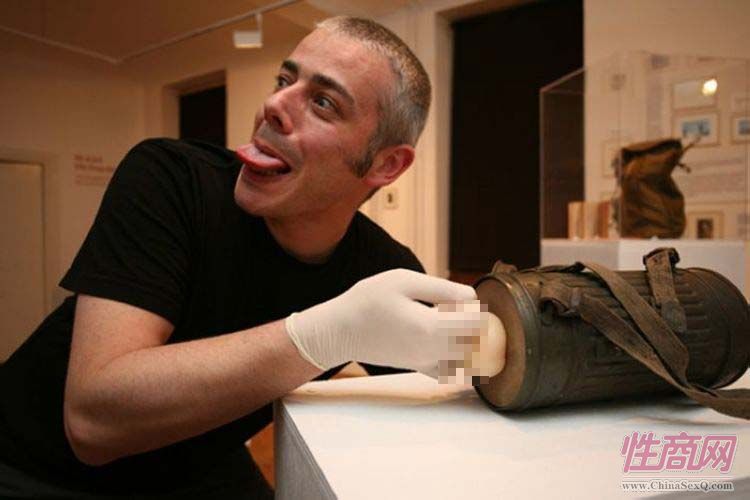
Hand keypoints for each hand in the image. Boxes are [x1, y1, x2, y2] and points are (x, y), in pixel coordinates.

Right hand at [285, 269, 482, 376]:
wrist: (340, 330)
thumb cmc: (368, 301)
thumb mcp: (405, 281)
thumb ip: (443, 289)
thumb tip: (472, 297)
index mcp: (430, 328)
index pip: (477, 323)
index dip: (476, 307)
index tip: (459, 297)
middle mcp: (432, 352)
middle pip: (477, 343)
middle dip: (474, 323)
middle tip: (454, 307)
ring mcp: (427, 363)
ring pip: (468, 358)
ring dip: (468, 339)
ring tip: (448, 321)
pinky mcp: (420, 368)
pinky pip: (451, 369)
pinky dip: (458, 357)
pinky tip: (444, 339)